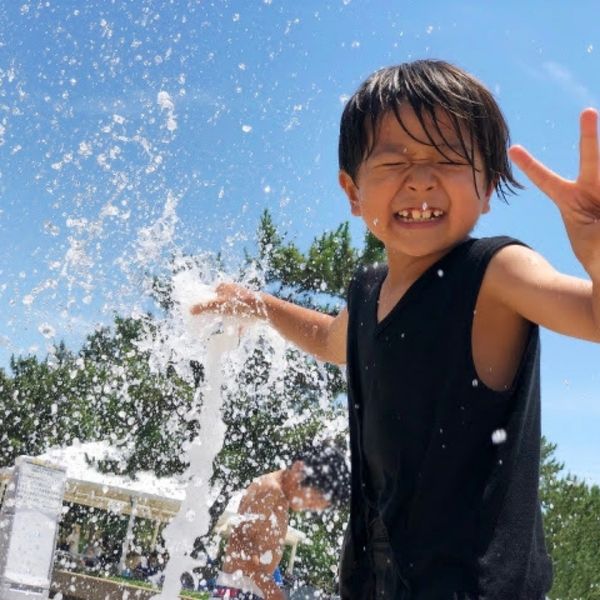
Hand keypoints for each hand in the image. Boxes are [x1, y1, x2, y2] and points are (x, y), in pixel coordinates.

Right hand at [189, 282, 266, 318]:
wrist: (262, 309)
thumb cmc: (239, 304)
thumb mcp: (219, 306)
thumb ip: (204, 308)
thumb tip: (190, 310)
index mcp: (226, 287)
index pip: (214, 290)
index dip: (210, 299)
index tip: (206, 309)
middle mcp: (235, 291)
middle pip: (224, 300)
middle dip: (220, 310)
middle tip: (215, 319)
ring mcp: (244, 299)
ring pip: (234, 309)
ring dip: (230, 317)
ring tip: (226, 325)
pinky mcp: (252, 308)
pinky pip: (244, 317)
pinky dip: (240, 324)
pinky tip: (238, 332)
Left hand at [509, 108, 599, 275]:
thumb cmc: (597, 256)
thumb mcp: (591, 243)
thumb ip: (592, 221)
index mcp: (570, 201)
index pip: (546, 180)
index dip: (531, 166)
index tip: (513, 150)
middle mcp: (590, 189)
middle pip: (590, 158)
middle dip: (588, 136)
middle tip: (587, 112)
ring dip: (598, 210)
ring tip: (596, 217)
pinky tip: (599, 214)